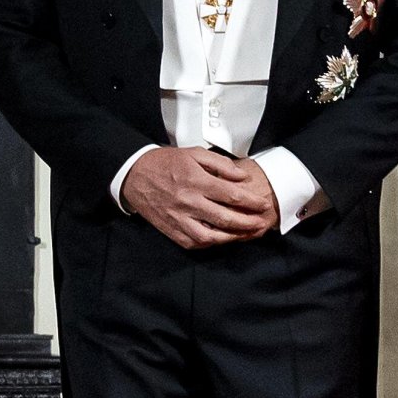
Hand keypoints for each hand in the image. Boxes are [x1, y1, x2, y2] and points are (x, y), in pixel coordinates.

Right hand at [121, 148, 278, 249]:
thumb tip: (241, 176)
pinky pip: (194, 242)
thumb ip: (221, 164)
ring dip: (232, 237)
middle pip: (225, 218)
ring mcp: (179, 218)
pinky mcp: (171, 230)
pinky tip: (221, 239)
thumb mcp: (194, 154)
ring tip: (245, 234)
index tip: (262, 204)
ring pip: (211, 236)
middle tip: (260, 223)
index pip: (231, 195)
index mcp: (196, 181)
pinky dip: (210, 243)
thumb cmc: (165, 163)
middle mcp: (189, 202)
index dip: (251, 202)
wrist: (134, 174)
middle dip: (248, 223)